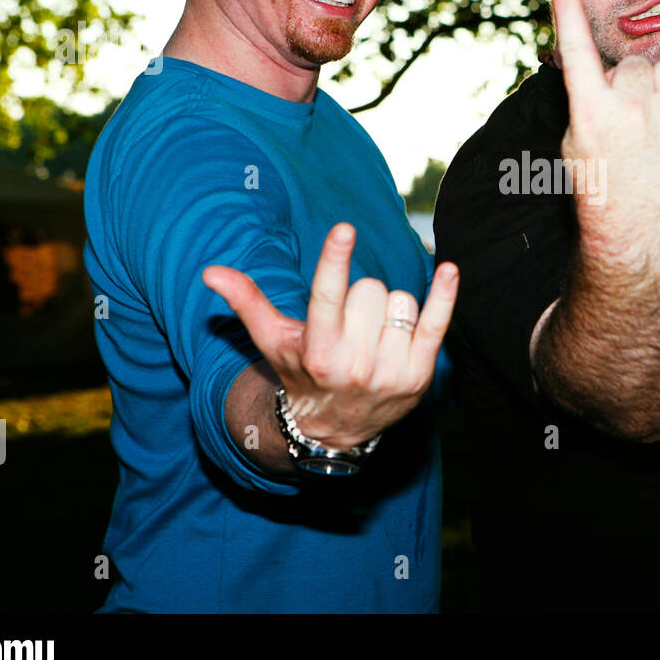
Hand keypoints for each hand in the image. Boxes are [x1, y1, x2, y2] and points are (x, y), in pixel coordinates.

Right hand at [203, 223, 456, 448]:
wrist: (336, 430)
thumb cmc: (302, 373)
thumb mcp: (273, 342)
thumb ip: (248, 303)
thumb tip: (211, 271)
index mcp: (318, 351)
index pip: (328, 297)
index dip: (335, 260)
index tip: (344, 229)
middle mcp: (355, 363)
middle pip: (370, 290)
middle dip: (361, 297)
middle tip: (350, 324)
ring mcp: (390, 370)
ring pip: (400, 301)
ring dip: (389, 310)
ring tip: (373, 336)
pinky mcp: (420, 374)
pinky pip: (437, 323)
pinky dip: (444, 296)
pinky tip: (449, 270)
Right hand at [552, 0, 659, 262]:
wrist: (636, 236)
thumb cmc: (599, 191)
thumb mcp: (573, 146)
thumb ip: (585, 104)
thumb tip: (604, 76)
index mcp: (588, 110)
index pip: (573, 49)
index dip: (565, 9)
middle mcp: (627, 106)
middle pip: (629, 62)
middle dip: (626, 83)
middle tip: (625, 123)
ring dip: (656, 87)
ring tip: (650, 125)